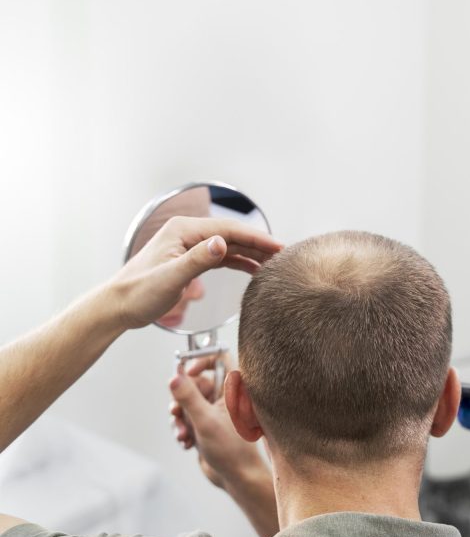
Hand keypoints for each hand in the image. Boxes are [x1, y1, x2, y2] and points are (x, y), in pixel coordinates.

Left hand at [110, 216, 282, 329]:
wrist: (118, 307)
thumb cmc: (138, 293)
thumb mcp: (170, 278)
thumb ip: (198, 260)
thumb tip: (222, 243)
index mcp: (183, 231)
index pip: (229, 229)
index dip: (257, 237)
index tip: (279, 247)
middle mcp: (187, 234)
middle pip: (232, 235)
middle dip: (259, 244)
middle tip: (284, 256)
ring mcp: (189, 246)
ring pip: (229, 245)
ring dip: (251, 253)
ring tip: (274, 263)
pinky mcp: (190, 260)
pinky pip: (221, 256)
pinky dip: (239, 261)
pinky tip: (253, 269)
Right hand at [168, 358, 267, 490]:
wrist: (237, 478)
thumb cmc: (231, 449)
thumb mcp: (205, 421)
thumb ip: (188, 398)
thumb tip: (174, 376)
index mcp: (234, 388)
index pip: (219, 357)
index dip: (201, 360)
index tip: (187, 372)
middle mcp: (225, 396)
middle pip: (195, 382)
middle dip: (182, 400)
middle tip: (177, 413)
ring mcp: (215, 410)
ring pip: (187, 402)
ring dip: (179, 418)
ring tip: (183, 435)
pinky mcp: (206, 424)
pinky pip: (187, 418)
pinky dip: (182, 429)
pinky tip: (187, 444)